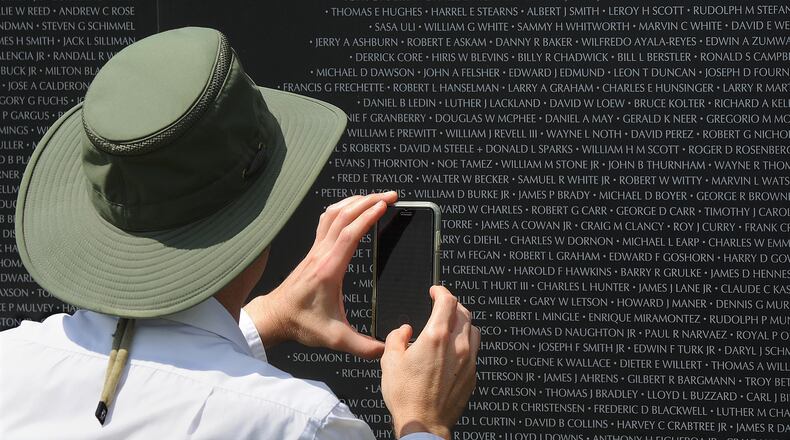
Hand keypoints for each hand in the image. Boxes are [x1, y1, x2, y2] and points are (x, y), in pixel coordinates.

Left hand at [245, 191, 397, 357]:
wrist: (275, 317)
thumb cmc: (302, 324)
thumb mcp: (335, 339)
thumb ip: (363, 347)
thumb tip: (387, 349)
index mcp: (329, 270)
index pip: (349, 233)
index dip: (368, 216)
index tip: (386, 205)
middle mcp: (321, 254)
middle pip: (344, 216)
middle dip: (369, 201)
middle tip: (391, 196)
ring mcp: (315, 250)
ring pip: (333, 214)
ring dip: (355, 201)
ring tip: (375, 197)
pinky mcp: (313, 251)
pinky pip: (326, 221)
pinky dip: (342, 208)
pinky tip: (352, 209)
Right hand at [380, 286, 480, 439]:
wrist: (424, 423)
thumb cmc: (407, 396)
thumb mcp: (389, 361)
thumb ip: (396, 338)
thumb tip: (403, 331)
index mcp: (435, 337)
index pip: (447, 300)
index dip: (441, 290)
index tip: (435, 291)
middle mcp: (457, 346)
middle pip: (463, 312)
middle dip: (452, 304)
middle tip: (441, 305)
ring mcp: (469, 361)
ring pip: (474, 330)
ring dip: (463, 323)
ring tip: (451, 326)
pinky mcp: (473, 375)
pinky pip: (475, 351)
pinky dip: (466, 344)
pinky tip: (453, 351)